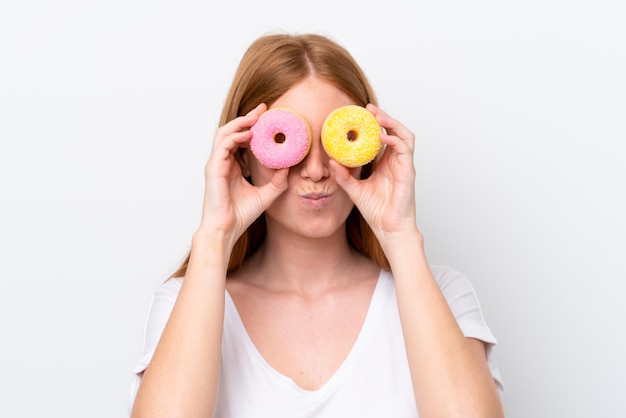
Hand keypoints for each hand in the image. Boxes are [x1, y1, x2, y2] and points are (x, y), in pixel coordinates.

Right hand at [198, 103, 287, 249]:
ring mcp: (216, 164)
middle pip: (232, 131)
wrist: (226, 229)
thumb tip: (289, 168)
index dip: (252, 126)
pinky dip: (235, 136)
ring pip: (224, 133)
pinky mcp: (213, 169)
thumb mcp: (265, 195)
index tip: (267, 116)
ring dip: (240, 123)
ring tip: (256, 117)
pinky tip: (249, 134)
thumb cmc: (240, 214)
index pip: (240, 138)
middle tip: (263, 109)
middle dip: (247, 118)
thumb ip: (276, 182)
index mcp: (232, 166)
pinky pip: (223, 145)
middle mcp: (222, 162)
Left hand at [330, 104, 418, 246]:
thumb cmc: (376, 211)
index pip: (384, 136)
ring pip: (405, 135)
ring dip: (392, 123)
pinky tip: (383, 136)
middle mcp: (396, 161)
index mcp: (385, 163)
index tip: (361, 113)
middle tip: (368, 108)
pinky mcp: (408, 171)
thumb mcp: (354, 190)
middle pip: (395, 131)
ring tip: (377, 116)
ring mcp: (404, 165)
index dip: (375, 123)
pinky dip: (395, 139)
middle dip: (384, 117)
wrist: (388, 228)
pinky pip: (405, 149)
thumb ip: (343, 176)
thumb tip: (330, 163)